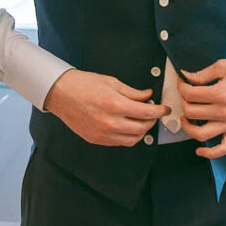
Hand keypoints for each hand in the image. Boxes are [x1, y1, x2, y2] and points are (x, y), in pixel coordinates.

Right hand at [44, 69, 169, 146]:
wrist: (61, 93)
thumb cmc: (84, 84)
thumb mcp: (112, 82)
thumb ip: (132, 92)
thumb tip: (147, 96)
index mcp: (115, 105)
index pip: (146, 112)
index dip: (159, 111)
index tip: (164, 109)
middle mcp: (110, 123)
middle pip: (142, 128)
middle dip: (152, 120)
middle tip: (154, 112)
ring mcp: (103, 134)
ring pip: (132, 140)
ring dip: (141, 131)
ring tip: (142, 119)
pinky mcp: (96, 140)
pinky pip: (119, 143)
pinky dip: (128, 136)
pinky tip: (128, 126)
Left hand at [178, 60, 225, 158]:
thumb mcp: (222, 66)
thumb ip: (202, 74)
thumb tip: (186, 77)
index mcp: (221, 93)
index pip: (190, 95)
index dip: (182, 86)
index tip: (183, 82)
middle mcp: (224, 112)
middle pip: (192, 113)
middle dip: (183, 102)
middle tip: (186, 94)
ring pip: (201, 134)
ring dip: (188, 127)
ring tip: (186, 117)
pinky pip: (222, 149)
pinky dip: (209, 153)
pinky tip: (199, 149)